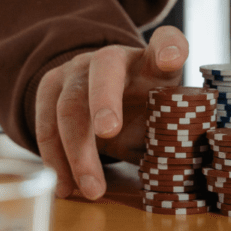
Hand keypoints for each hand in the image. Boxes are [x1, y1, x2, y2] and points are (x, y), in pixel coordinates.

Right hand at [35, 25, 187, 199]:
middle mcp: (115, 58)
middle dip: (104, 98)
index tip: (170, 59)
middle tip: (108, 132)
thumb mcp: (166, 120)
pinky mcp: (52, 87)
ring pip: (70, 101)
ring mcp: (79, 69)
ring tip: (91, 189)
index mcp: (154, 63)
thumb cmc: (145, 113)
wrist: (107, 106)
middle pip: (106, 67)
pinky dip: (54, 157)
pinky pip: (45, 121)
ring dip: (77, 149)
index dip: (169, 47)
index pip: (168, 41)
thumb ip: (176, 134)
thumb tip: (186, 168)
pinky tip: (65, 186)